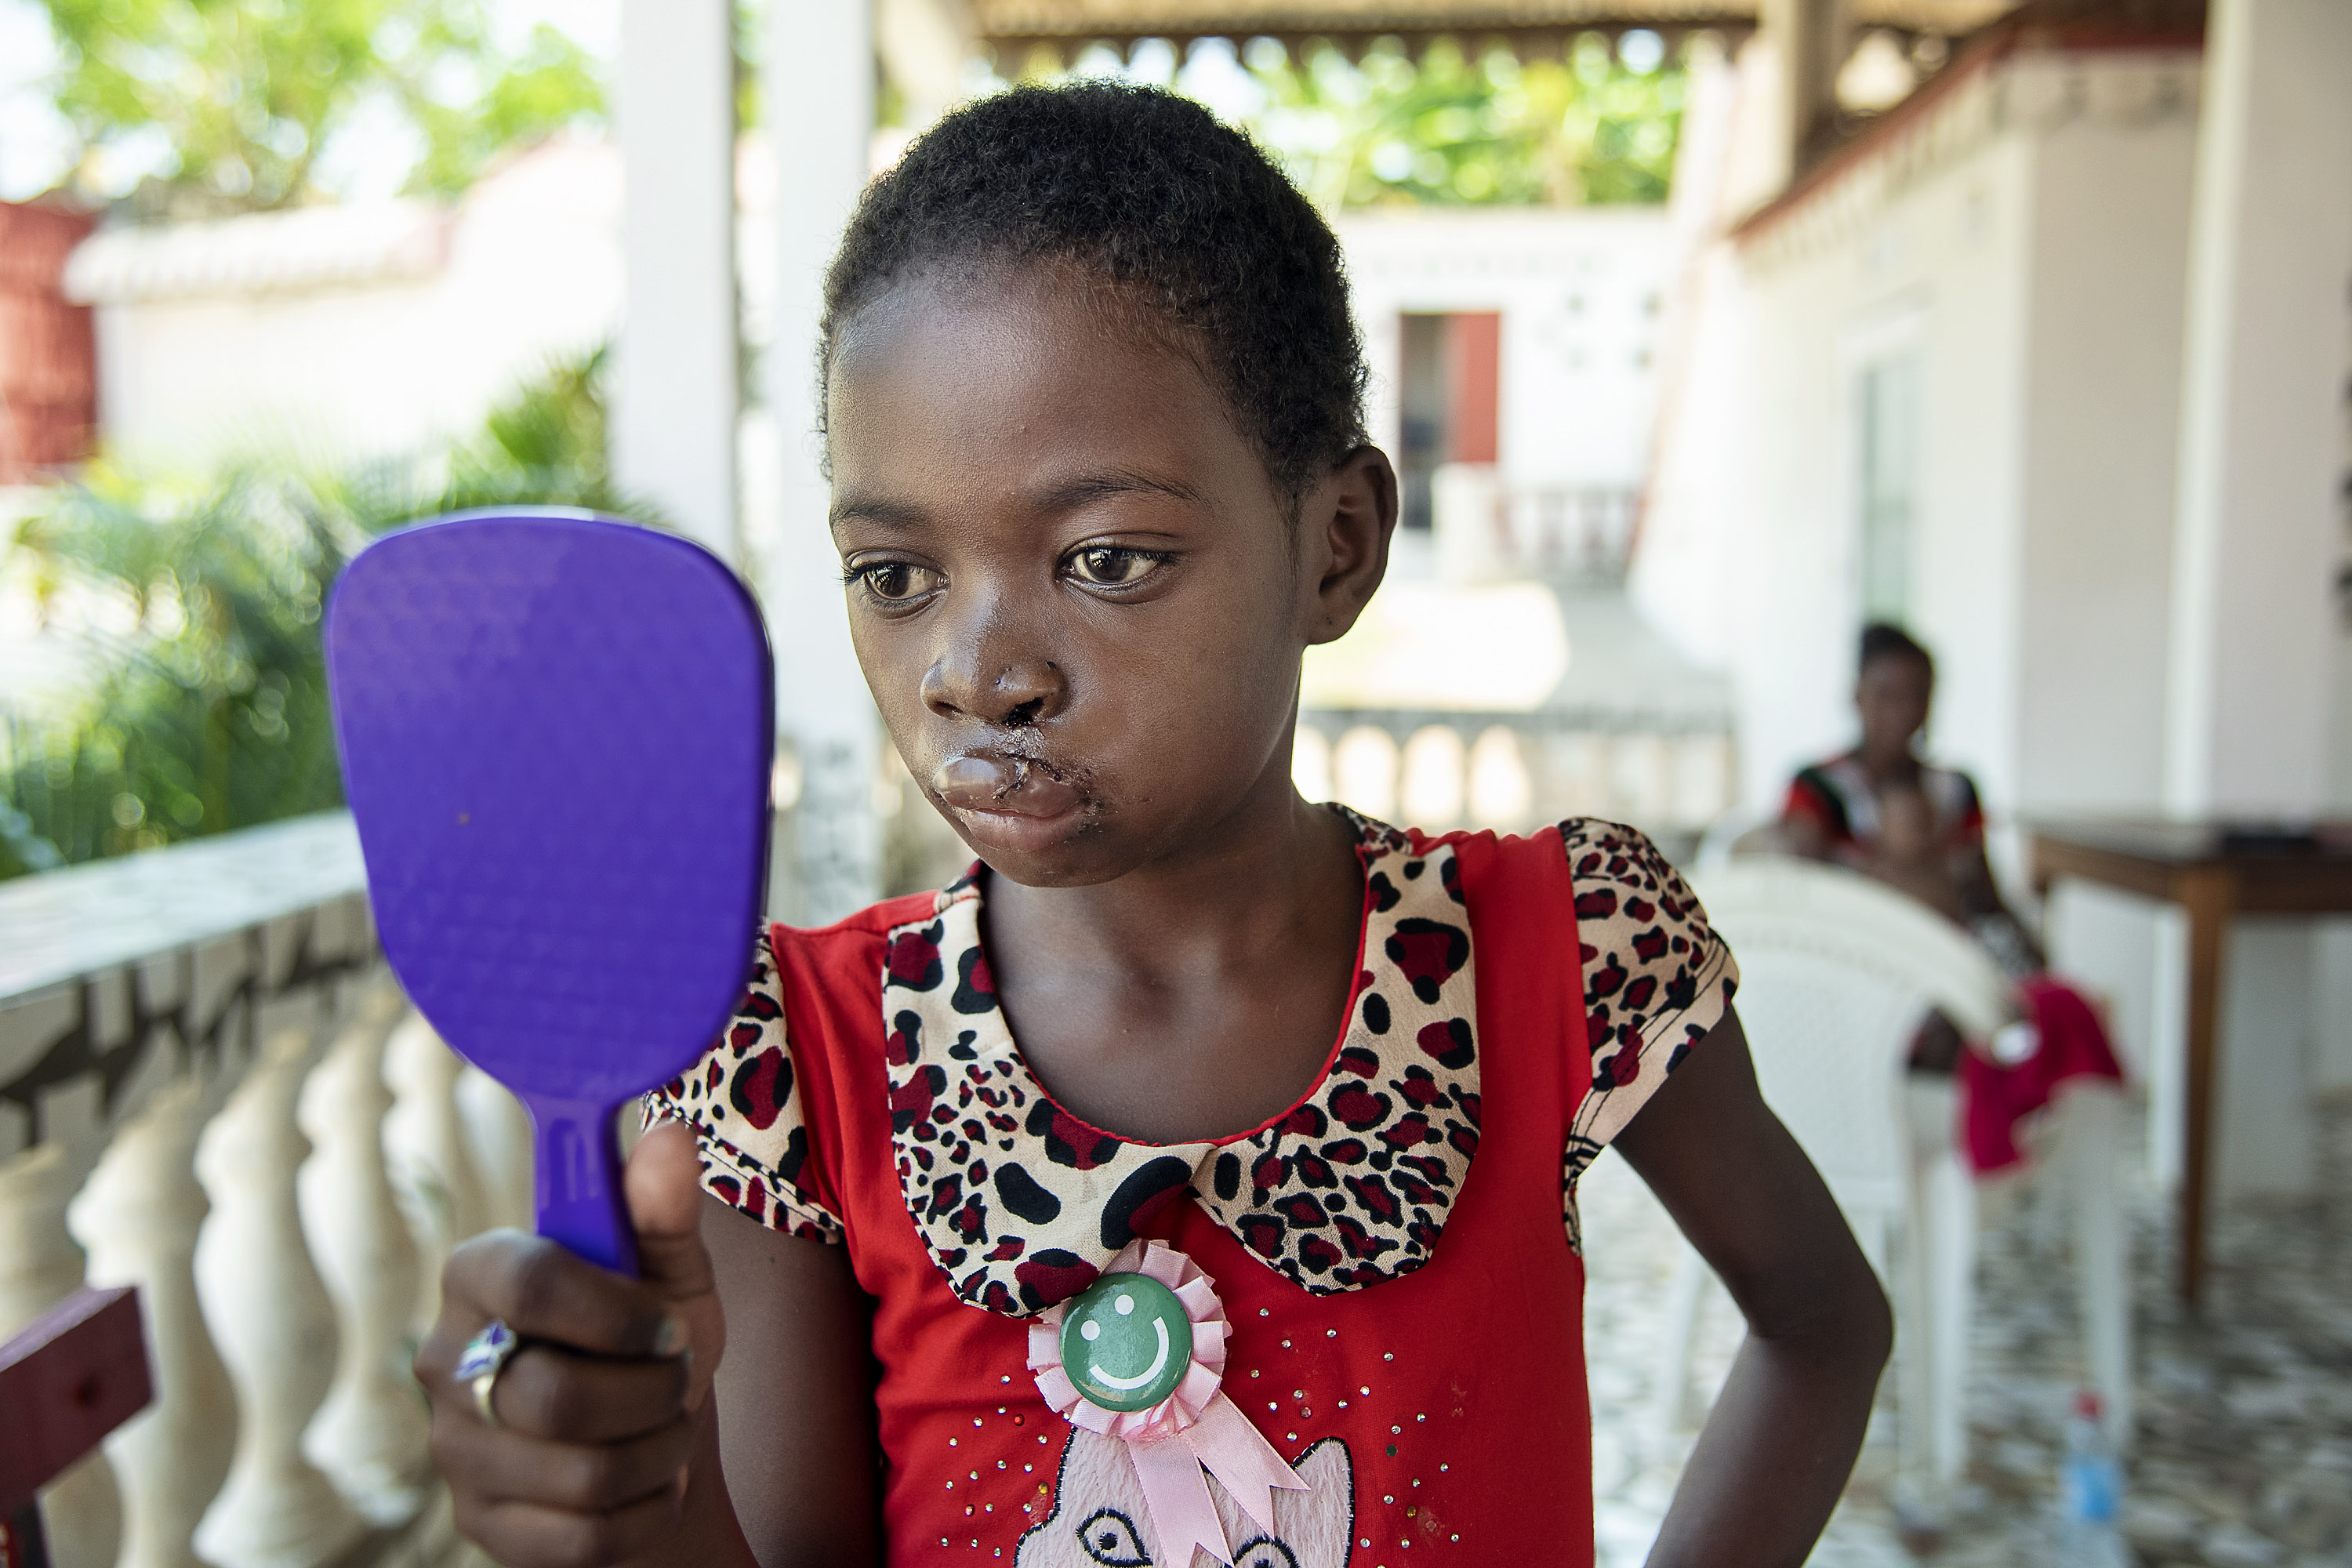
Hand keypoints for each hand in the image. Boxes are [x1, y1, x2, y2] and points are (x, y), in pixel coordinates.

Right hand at [417, 1120, 726, 1565]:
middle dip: (651, 1395)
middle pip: (554, 1395)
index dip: (615, 1312)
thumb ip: (663, 1210)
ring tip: (666, 1429)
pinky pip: (584, 1536)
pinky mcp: (481, 1525)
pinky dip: (647, 1510)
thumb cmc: (651, 1341)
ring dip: (659, 1453)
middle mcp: (446, 1360)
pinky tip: (648, 1483)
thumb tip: (668, 1133)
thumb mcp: (670, 1272)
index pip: (528, 1283)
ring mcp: (454, 1450)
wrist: (651, 1444)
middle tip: (674, 1381)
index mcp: (480, 1273)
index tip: (665, 1325)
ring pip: (579, 1473)